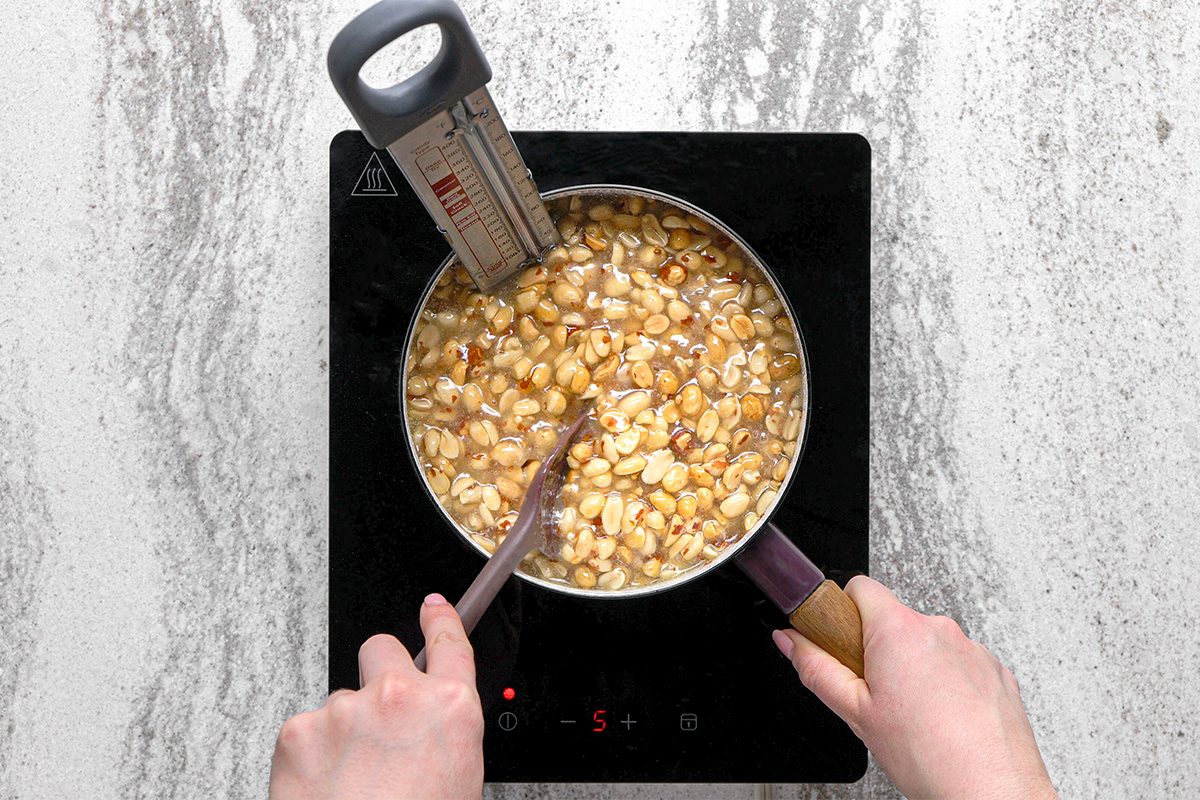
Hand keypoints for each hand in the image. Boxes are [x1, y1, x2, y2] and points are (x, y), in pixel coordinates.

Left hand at [269, 594, 483, 799]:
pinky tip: (325, 788)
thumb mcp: (459, 778)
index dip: (440, 620)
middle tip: (376, 716)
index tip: (433, 607)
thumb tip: (427, 734)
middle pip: (382, 648)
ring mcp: (345, 708)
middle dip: (378, 672)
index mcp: (449, 709)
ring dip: (343, 730)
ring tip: (350, 782)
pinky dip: (311, 755)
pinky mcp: (299, 729)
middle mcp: (398, 696)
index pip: (449, 643)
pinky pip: (307, 730)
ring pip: (340, 700)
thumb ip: (443, 735)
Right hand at [773, 577, 1055, 799]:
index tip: (840, 642)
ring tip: (915, 714)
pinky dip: (947, 682)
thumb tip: (790, 640)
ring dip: (914, 667)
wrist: (993, 792)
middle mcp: (938, 629)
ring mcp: (971, 648)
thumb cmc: (930, 758)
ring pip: (926, 644)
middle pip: (893, 619)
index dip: (842, 613)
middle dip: (878, 649)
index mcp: (898, 632)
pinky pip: (959, 662)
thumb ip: (815, 668)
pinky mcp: (995, 669)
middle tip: (876, 694)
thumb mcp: (855, 714)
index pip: (858, 588)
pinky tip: (943, 718)